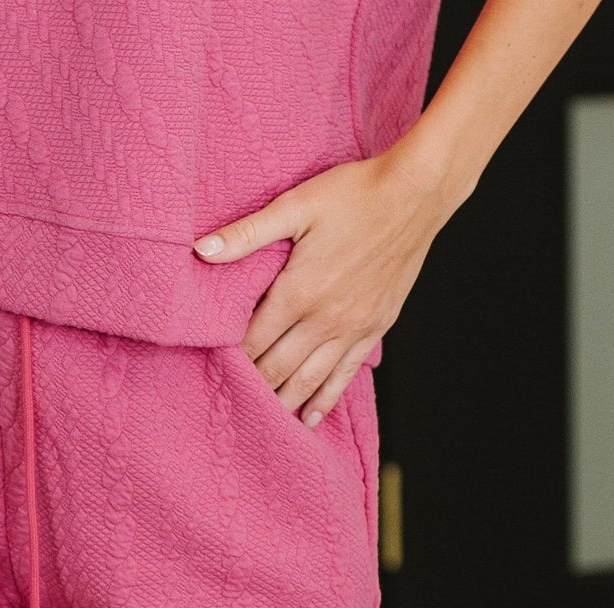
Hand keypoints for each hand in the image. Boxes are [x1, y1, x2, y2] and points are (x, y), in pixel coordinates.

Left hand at [192, 144, 454, 425]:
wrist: (413, 196)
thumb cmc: (352, 194)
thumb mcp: (295, 206)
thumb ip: (247, 234)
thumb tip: (200, 250)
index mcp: (300, 290)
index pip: (254, 338)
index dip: (230, 356)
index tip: (210, 367)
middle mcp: (325, 318)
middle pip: (278, 366)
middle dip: (252, 383)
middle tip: (228, 398)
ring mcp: (354, 327)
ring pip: (310, 379)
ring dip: (284, 399)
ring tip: (261, 418)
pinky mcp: (376, 327)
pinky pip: (346, 374)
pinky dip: (325, 398)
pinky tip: (311, 416)